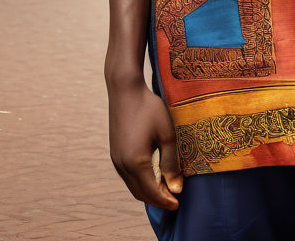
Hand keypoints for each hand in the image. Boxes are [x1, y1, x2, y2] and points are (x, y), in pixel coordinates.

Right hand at [108, 77, 181, 209]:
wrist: (125, 90)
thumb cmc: (149, 108)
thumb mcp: (166, 133)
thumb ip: (171, 162)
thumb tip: (176, 187)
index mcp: (136, 162)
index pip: (153, 193)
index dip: (166, 201)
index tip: (179, 203)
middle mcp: (123, 165)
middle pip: (141, 194)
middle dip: (158, 199)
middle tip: (174, 195)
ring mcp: (116, 160)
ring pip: (133, 186)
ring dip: (148, 191)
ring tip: (166, 185)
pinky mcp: (115, 153)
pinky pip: (128, 176)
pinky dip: (140, 181)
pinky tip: (153, 173)